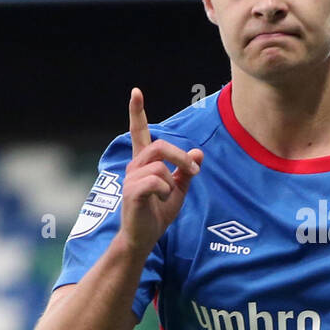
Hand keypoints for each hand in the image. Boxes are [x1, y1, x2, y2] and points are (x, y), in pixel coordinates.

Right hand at [119, 87, 203, 254]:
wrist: (144, 237)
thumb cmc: (157, 213)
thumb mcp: (178, 189)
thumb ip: (186, 171)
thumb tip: (199, 153)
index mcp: (144, 163)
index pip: (139, 132)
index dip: (137, 112)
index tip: (136, 91)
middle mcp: (134, 166)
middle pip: (160, 146)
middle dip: (181, 157)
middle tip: (193, 172)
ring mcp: (130, 178)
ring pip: (160, 167)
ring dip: (171, 182)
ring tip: (166, 196)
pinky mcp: (131, 192)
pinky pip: (155, 181)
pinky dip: (164, 190)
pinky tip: (159, 200)